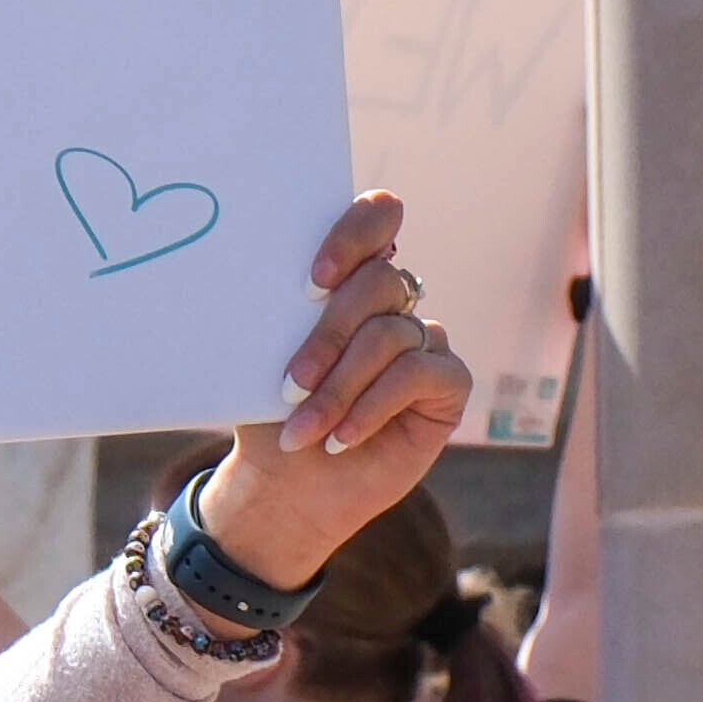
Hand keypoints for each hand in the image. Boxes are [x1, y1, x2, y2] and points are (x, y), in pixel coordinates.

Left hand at [182, 191, 476, 592]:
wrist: (284, 485)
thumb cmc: (269, 414)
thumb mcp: (262, 359)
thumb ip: (280, 313)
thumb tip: (256, 277)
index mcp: (349, 277)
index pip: (378, 216)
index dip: (355, 234)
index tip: (312, 280)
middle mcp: (393, 301)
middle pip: (381, 281)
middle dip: (329, 335)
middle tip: (290, 383)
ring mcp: (424, 339)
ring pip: (391, 336)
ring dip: (339, 388)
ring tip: (303, 429)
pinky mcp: (447, 383)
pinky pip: (418, 374)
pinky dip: (372, 407)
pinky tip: (341, 438)